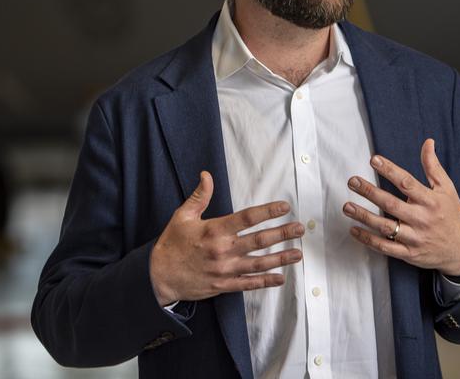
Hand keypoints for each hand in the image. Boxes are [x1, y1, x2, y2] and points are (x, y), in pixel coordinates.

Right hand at [149, 171, 303, 305]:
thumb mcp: (183, 216)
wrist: (159, 276)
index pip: (247, 218)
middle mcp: (223, 250)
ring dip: (281, 258)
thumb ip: (199, 196)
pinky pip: (249, 284)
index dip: (268, 211)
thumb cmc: (172, 244)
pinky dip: (265, 281)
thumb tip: (206, 175)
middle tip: (300, 229)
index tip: (284, 207)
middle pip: (259, 241)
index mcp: (215, 230)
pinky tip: (280, 278)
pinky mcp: (224, 285)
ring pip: (259, 263)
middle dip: (282, 234)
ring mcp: (225, 270)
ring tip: (298, 253)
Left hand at [342, 139, 459, 275]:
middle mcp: (422, 219)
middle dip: (370, 192)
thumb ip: (433, 166)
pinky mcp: (409, 253)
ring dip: (364, 216)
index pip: (407, 182)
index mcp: (430, 201)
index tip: (373, 160)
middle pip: (391, 204)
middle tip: (352, 181)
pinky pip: (385, 247)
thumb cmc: (453, 215)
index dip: (389, 170)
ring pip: (385, 227)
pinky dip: (368, 240)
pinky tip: (354, 230)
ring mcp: (415, 237)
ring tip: (347, 206)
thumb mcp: (447, 189)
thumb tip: (427, 142)